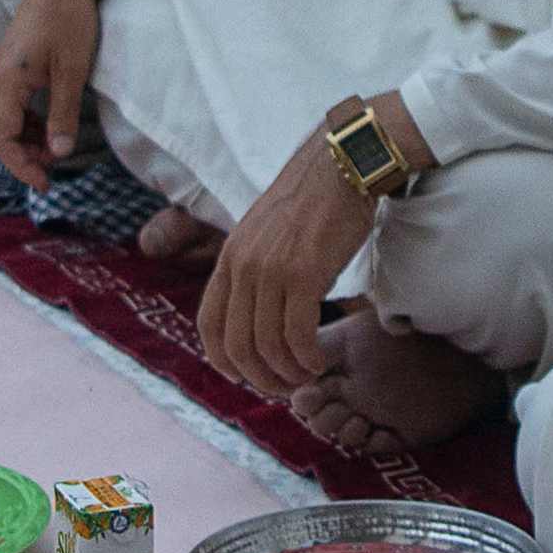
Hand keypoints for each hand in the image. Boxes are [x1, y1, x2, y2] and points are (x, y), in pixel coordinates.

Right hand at [0, 0, 141, 185]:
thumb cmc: (69, 20)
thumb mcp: (72, 71)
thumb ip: (62, 113)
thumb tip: (59, 152)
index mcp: (5, 82)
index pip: (3, 139)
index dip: (22, 166)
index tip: (45, 183)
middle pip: (1, 132)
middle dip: (25, 155)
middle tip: (56, 167)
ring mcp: (2, 70)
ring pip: (6, 118)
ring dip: (27, 138)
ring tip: (56, 147)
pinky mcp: (12, 63)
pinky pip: (12, 103)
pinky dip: (27, 121)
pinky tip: (49, 124)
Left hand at [199, 112, 390, 399]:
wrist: (342, 165)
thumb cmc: (312, 202)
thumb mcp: (265, 233)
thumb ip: (253, 269)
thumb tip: (254, 312)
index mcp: (230, 258)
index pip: (209, 326)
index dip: (225, 363)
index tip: (248, 376)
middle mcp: (243, 266)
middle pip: (237, 346)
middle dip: (259, 378)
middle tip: (284, 387)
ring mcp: (271, 270)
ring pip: (268, 346)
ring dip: (287, 373)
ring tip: (306, 374)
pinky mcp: (305, 273)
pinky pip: (297, 335)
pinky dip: (307, 358)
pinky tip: (318, 361)